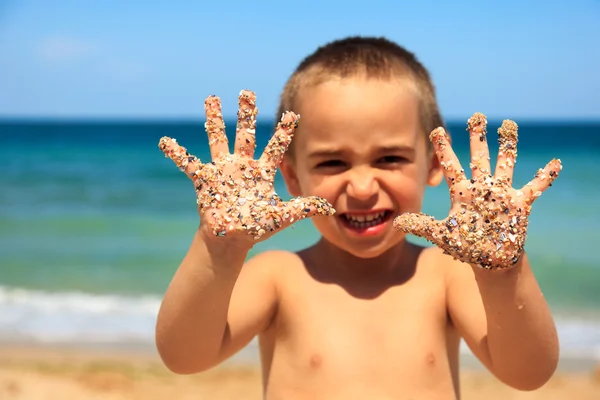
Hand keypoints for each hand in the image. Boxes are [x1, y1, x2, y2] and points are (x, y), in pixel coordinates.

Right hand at [158, 90, 333, 241]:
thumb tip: (330, 208)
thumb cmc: (256, 227)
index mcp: (261, 172)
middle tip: (247, 92)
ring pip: (218, 140)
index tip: (293, 114)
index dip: (283, 132)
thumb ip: (303, 209)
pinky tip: (165, 141)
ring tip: (211, 97)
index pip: (275, 148)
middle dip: (246, 114)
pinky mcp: (204, 180)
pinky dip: (177, 154)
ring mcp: (222, 171)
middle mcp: (241, 166)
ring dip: (214, 120)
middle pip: (245, 135)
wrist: (231, 239)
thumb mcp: (282, 217)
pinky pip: (188, 164)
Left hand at [394, 113, 561, 269]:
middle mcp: (482, 188)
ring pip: (505, 164)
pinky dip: (545, 177)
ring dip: (508, 146)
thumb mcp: (443, 236)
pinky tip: (555, 164)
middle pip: (478, 158)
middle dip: (477, 138)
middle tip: (476, 115)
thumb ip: (423, 226)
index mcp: (463, 193)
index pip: (450, 166)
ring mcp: (502, 194)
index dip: (443, 149)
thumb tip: (398, 221)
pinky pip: (535, 187)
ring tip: (508, 125)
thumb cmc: (467, 246)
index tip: (436, 129)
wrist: (490, 260)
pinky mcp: (519, 204)